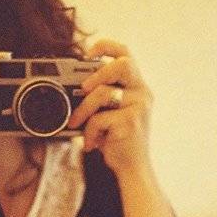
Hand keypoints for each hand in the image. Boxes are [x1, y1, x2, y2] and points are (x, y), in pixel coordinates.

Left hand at [68, 39, 153, 177]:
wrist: (132, 169)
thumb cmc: (118, 142)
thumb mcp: (111, 115)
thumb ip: (101, 99)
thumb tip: (74, 90)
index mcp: (138, 87)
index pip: (126, 55)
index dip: (107, 46)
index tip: (88, 52)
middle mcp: (142, 93)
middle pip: (122, 64)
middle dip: (97, 73)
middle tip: (82, 89)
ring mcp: (138, 107)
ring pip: (102, 94)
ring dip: (82, 110)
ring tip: (74, 124)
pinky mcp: (130, 123)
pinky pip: (98, 119)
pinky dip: (88, 133)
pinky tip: (91, 144)